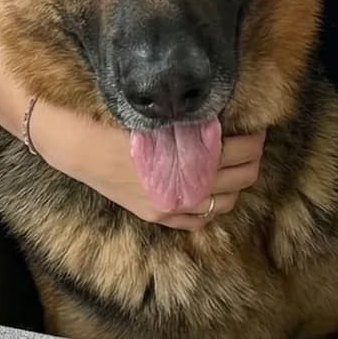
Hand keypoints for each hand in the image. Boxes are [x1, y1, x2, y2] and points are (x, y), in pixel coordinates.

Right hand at [31, 98, 264, 230]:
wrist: (81, 144)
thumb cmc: (121, 120)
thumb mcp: (165, 117)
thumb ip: (197, 125)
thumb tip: (228, 120)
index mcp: (190, 159)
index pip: (240, 152)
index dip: (254, 140)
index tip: (256, 128)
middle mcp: (186, 188)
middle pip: (240, 178)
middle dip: (251, 160)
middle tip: (252, 143)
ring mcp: (172, 206)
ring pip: (224, 203)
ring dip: (235, 184)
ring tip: (235, 164)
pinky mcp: (158, 215)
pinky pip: (198, 221)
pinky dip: (212, 206)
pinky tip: (213, 190)